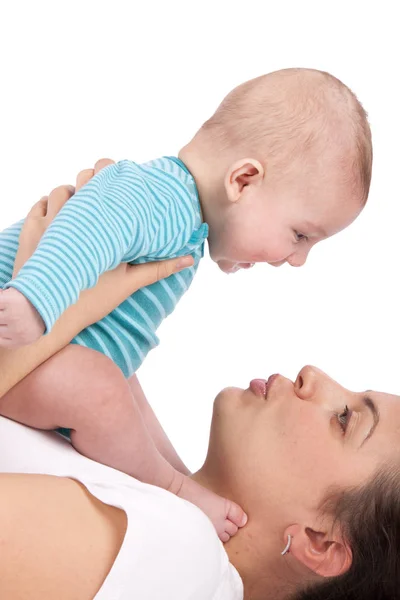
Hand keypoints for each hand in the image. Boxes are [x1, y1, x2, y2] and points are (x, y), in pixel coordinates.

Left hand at [0, 159, 193, 356]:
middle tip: (101, 191)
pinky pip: (40, 204)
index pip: (106, 182)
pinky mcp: (31, 231)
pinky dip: (49, 205)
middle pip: (83, 179)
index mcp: (100, 224)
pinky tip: (59, 215)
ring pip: (61, 190)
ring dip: (72, 192)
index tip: (119, 176)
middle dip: (93, 180)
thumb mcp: (129, 283)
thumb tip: (189, 259)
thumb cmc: (91, 300)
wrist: (47, 315)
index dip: (112, 172)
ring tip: (81, 205)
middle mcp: (74, 216)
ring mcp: (50, 222)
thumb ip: (160, 268)